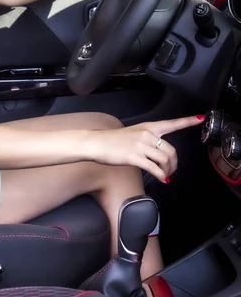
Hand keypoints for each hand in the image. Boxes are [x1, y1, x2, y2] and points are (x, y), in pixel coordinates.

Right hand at [87, 115, 203, 182]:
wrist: (97, 143)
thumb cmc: (114, 140)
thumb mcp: (133, 134)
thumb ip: (148, 140)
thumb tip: (160, 155)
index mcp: (148, 127)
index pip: (171, 123)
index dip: (187, 121)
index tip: (200, 118)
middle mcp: (146, 134)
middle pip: (171, 150)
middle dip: (174, 164)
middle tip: (171, 171)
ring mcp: (141, 145)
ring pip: (165, 160)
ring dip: (168, 171)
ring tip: (165, 175)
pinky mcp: (134, 157)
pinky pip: (154, 168)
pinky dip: (161, 175)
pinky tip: (162, 179)